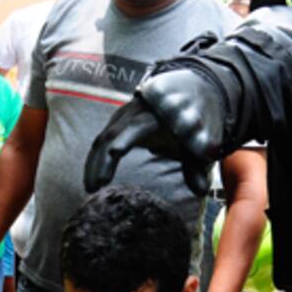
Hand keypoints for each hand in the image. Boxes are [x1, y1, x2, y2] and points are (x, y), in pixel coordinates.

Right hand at [85, 71, 222, 196]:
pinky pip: (100, 142)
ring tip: (90, 188)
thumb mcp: (194, 146)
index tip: (114, 153)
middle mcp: (134, 114)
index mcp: (154, 117)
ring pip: (102, 139)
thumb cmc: (187, 127)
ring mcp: (122, 118)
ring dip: (93, 164)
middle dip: (101, 161)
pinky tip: (91, 179)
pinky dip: (94, 160)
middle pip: (111, 135)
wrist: (180, 99)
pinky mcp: (115, 124)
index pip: (135, 127)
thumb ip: (195, 168)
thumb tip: (202, 191)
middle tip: (96, 186)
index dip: (123, 139)